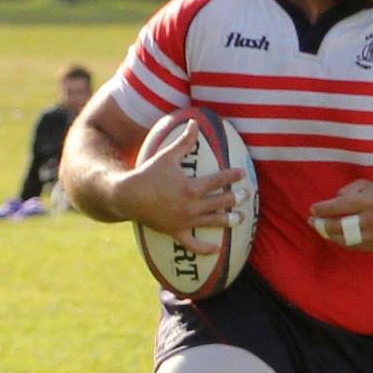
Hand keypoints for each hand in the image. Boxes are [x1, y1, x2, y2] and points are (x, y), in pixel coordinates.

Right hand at [116, 121, 245, 254]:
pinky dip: (204, 248)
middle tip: (247, 194)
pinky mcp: (176, 232)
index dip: (232, 175)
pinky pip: (193, 244)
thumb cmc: (147, 174)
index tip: (242, 173)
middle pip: (221, 202)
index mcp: (191, 187)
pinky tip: (216, 249)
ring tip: (240, 218)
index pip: (219, 180)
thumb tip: (194, 122)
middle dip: (236, 197)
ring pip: (213, 222)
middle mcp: (191, 206)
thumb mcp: (166, 156)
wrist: (125, 196)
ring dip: (229, 220)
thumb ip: (183, 141)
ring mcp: (184, 221)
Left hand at [309, 181, 372, 252]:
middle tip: (312, 222)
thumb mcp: (367, 185)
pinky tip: (333, 236)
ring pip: (345, 239)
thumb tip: (334, 201)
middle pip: (341, 225)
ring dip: (329, 235)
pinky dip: (340, 241)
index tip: (313, 209)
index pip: (341, 206)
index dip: (324, 209)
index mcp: (370, 201)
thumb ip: (349, 189)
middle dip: (322, 224)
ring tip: (320, 229)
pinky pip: (353, 246)